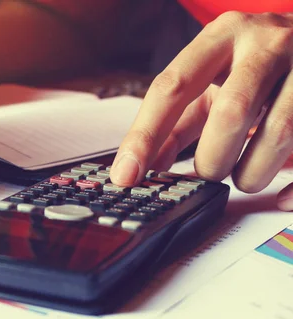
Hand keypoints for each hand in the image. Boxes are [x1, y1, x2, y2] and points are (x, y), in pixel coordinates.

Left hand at [110, 11, 292, 210]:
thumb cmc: (255, 63)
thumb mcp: (212, 81)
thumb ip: (177, 121)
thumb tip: (142, 166)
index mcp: (222, 37)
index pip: (172, 87)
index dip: (145, 135)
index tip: (126, 175)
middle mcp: (266, 43)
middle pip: (232, 111)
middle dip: (213, 157)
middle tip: (207, 173)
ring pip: (279, 131)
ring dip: (252, 172)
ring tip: (243, 178)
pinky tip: (280, 195)